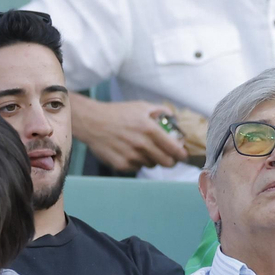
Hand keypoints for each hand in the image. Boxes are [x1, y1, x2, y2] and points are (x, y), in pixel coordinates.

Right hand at [73, 97, 187, 171]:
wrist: (91, 121)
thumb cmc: (117, 113)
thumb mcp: (141, 106)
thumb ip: (161, 111)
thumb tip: (174, 116)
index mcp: (150, 130)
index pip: (175, 150)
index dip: (182, 155)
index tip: (183, 156)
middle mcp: (142, 145)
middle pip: (167, 162)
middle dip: (171, 160)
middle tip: (168, 156)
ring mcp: (131, 156)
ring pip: (152, 165)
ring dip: (152, 160)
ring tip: (144, 149)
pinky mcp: (121, 164)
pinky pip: (137, 168)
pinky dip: (137, 162)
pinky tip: (130, 152)